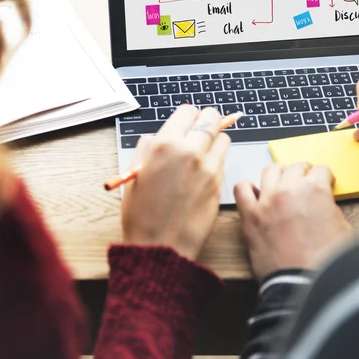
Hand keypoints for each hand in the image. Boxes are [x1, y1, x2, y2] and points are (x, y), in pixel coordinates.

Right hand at [122, 105, 230, 259]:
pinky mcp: (220, 182)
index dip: (187, 116)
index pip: (188, 111)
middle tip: (201, 129)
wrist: (161, 247)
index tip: (186, 123)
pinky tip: (205, 170)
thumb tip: (157, 137)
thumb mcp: (134, 175)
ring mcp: (209, 167)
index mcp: (165, 145)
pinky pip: (224, 159)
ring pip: (223, 137)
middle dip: (207, 121)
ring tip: (203, 151)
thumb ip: (147, 149)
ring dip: (215, 139)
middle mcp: (190, 151)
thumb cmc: (142, 215)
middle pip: (211, 119)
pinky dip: (218, 159)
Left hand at [234, 163, 351, 280]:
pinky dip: (247, 188)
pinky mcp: (250, 216)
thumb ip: (331, 209)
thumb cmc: (325, 263)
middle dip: (304, 173)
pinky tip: (256, 195)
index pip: (321, 170)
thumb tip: (324, 204)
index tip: (324, 183)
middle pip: (296, 167)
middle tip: (306, 182)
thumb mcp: (344, 229)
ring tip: (282, 184)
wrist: (303, 286)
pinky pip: (241, 189)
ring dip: (279, 175)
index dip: (324, 178)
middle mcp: (289, 189)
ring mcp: (267, 201)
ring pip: (270, 171)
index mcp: (315, 189)